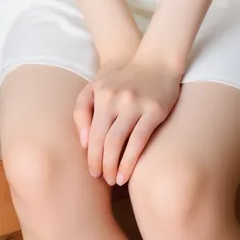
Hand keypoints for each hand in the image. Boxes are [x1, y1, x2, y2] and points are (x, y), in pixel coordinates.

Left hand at [73, 53, 181, 185]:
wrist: (156, 59)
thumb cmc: (123, 76)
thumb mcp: (97, 85)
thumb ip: (83, 109)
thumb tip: (83, 143)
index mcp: (100, 93)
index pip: (90, 133)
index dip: (90, 156)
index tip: (92, 172)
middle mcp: (115, 98)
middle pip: (101, 140)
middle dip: (100, 164)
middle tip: (103, 179)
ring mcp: (135, 104)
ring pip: (117, 142)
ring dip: (113, 166)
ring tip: (114, 180)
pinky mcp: (154, 110)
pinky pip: (139, 140)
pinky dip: (130, 160)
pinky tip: (127, 174)